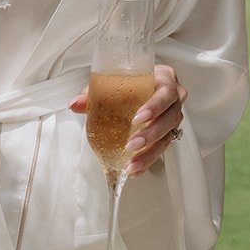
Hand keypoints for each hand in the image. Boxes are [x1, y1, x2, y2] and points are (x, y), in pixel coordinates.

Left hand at [69, 66, 187, 177]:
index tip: (139, 117)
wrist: (146, 84)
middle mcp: (174, 101)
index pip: (166, 93)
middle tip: (132, 144)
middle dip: (151, 134)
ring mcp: (172, 118)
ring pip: (167, 137)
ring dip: (149, 152)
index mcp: (165, 81)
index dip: (155, 106)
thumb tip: (75, 104)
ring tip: (132, 163)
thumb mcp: (116, 81)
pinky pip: (161, 149)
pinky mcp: (168, 134)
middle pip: (170, 118)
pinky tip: (135, 169)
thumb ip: (95, 92)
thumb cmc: (134, 80)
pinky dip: (147, 160)